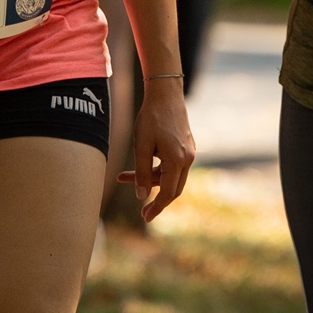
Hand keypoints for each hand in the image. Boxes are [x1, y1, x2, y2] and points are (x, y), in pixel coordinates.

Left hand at [115, 77, 194, 221]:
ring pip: (170, 177)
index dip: (156, 207)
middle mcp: (187, 159)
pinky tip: (138, 165)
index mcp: (177, 160)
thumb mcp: (141, 145)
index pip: (167, 192)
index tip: (145, 218)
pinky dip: (156, 170)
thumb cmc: (151, 118)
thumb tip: (140, 196)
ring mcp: (188, 153)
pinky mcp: (185, 148)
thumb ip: (140, 172)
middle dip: (155, 200)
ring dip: (149, 180)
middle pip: (172, 188)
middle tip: (141, 212)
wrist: (165, 94)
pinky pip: (172, 166)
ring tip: (123, 177)